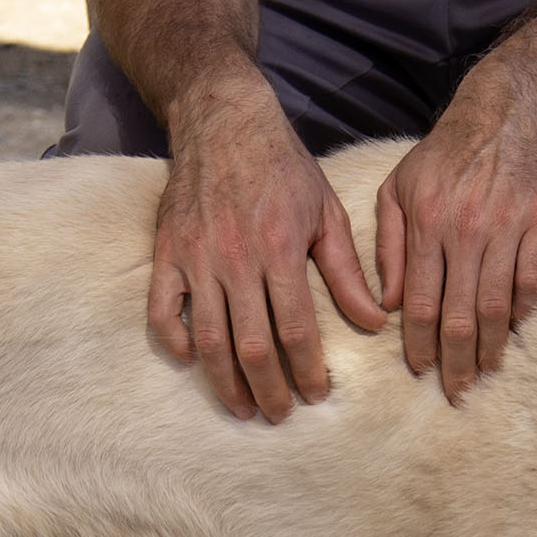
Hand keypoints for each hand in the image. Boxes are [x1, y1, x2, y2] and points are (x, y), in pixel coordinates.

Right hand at [151, 78, 387, 420]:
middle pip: (252, 346)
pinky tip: (193, 361)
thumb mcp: (327, 213)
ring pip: (208, 339)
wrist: (223, 120)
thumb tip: (374, 321)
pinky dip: (174, 342)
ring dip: (225, 382)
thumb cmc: (283, 167)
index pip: (296, 331)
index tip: (318, 396)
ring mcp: (196, 257)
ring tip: (242, 408)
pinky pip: (162, 311)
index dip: (308, 372)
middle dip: (268, 390)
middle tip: (280, 415)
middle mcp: (236, 258)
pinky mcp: (166, 252)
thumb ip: (347, 271)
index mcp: (281, 249)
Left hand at [376, 66, 536, 402]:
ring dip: (491, 348)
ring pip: (497, 307)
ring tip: (484, 373)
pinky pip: (529, 282)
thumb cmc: (442, 155)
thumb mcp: (397, 189)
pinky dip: (520, 313)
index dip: (420, 345)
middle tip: (456, 393)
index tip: (419, 371)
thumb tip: (388, 305)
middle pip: (460, 315)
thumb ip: (388, 247)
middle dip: (456, 362)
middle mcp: (466, 231)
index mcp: (426, 224)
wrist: (505, 112)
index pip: (421, 303)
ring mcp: (506, 229)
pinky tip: (511, 333)